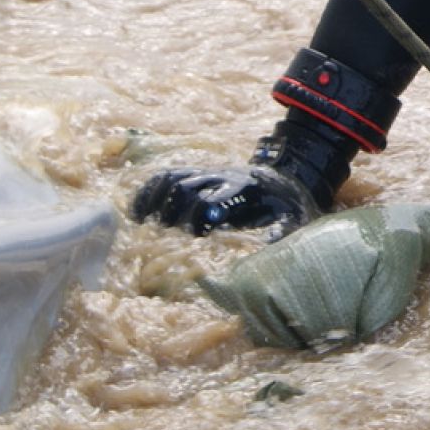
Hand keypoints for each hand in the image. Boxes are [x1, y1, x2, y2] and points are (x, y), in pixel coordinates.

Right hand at [132, 116, 350, 236]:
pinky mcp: (198, 174)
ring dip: (157, 202)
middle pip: (189, 189)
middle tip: (167, 234)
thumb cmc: (285, 206)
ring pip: (174, 180)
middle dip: (175, 212)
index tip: (195, 235)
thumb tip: (267, 254)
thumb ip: (279, 236)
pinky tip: (138, 213)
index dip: (201, 215)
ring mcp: (208, 174)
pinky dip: (149, 192)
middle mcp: (222, 178)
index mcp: (244, 191)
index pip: (216, 199)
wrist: (284, 176)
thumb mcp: (291, 220)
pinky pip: (168, 176)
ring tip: (143, 224)